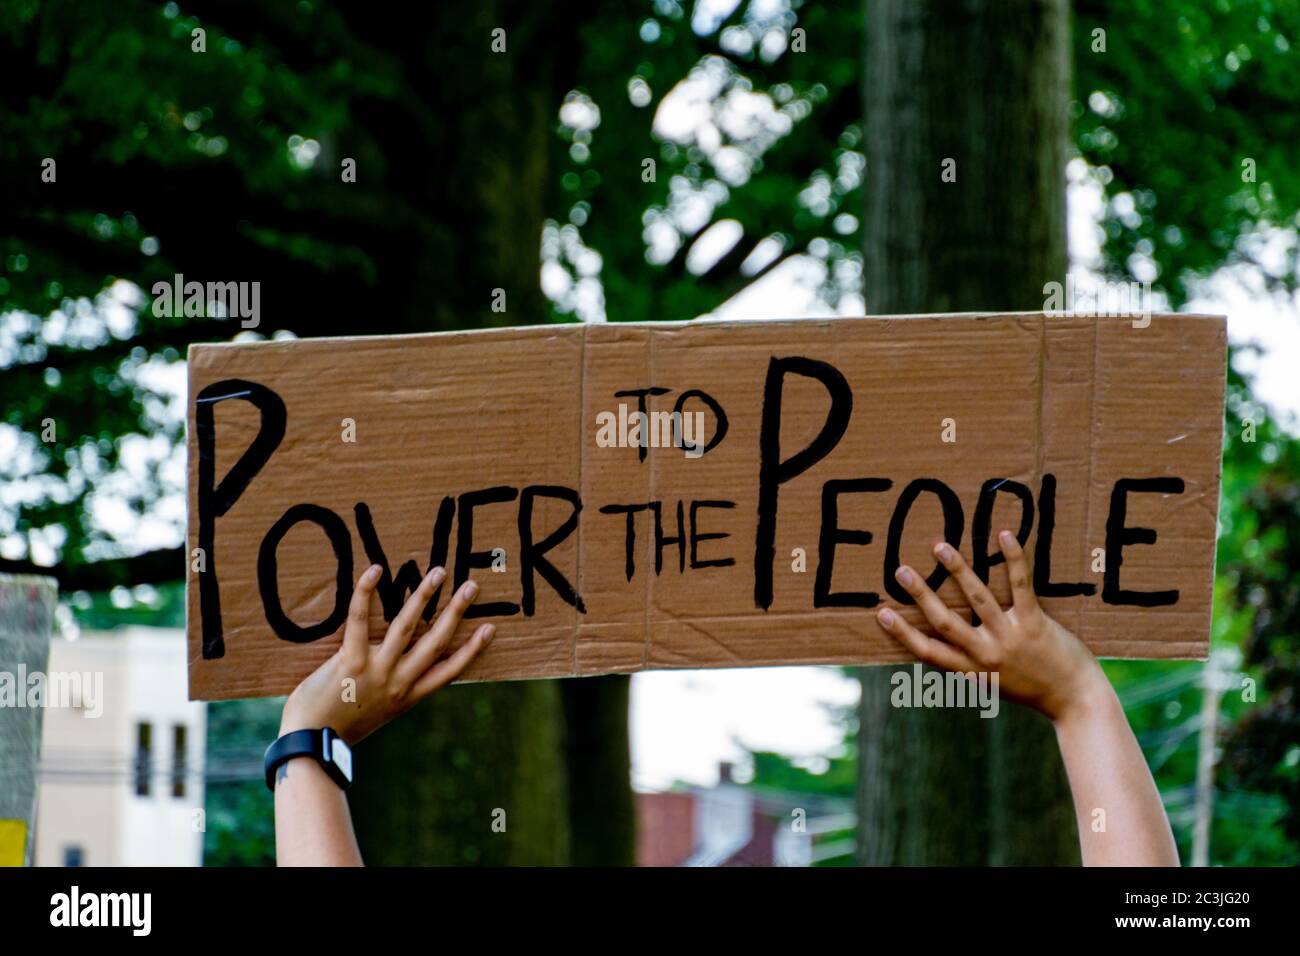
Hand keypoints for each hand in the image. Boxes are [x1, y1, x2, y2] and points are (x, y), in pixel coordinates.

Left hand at [279, 564, 493, 743]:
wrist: (311, 744)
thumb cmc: (336, 728)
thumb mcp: (374, 713)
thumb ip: (386, 690)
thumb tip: (387, 665)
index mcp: (408, 696)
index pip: (450, 671)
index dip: (472, 649)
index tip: (490, 629)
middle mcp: (399, 681)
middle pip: (437, 641)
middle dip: (456, 612)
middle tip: (472, 587)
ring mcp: (378, 670)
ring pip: (408, 626)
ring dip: (425, 597)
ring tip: (439, 573)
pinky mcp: (352, 660)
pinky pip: (361, 620)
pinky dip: (367, 593)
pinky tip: (376, 571)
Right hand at [876, 529, 1106, 722]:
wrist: (1076, 701)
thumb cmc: (1034, 689)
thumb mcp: (994, 683)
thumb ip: (972, 663)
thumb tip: (947, 639)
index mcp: (972, 671)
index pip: (928, 652)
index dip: (903, 633)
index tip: (882, 613)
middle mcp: (986, 654)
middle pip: (945, 622)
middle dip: (921, 595)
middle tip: (901, 571)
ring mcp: (1010, 637)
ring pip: (977, 599)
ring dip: (956, 570)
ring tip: (940, 547)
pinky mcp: (1035, 623)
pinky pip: (1020, 586)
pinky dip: (1012, 559)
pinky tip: (1003, 536)